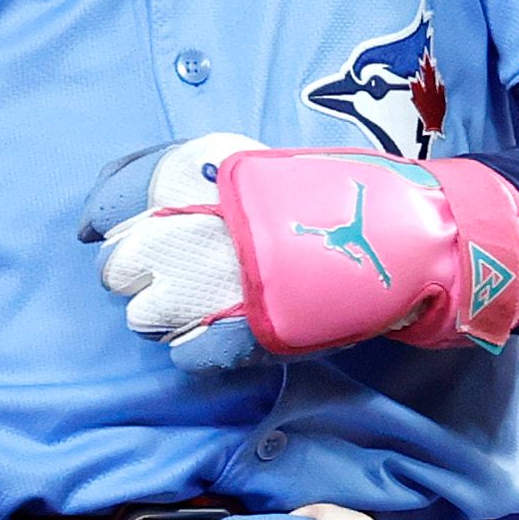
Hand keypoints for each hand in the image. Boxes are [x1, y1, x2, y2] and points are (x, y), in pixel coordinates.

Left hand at [82, 135, 518, 367]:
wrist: (425, 233)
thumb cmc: (350, 202)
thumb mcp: (283, 176)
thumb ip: (227, 186)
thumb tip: (157, 205)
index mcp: (236, 170)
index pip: (144, 178)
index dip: (110, 203)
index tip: (94, 225)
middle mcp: (235, 214)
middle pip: (142, 247)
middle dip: (130, 267)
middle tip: (136, 275)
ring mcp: (253, 268)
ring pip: (159, 303)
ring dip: (155, 312)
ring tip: (167, 311)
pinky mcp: (272, 318)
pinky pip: (201, 346)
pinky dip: (190, 349)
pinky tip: (192, 344)